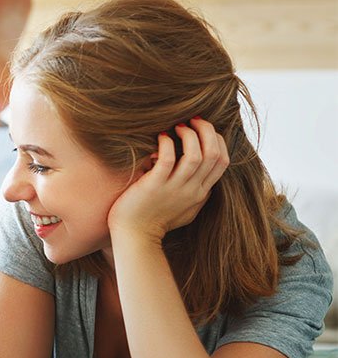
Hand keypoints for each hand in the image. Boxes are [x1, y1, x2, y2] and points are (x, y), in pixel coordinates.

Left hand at [107, 117, 229, 242]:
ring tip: (177, 126)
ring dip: (189, 135)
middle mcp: (192, 190)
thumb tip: (204, 182)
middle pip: (214, 154)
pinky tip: (160, 138)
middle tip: (193, 120)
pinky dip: (167, 143)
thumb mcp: (186, 210)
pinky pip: (168, 159)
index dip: (218, 140)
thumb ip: (196, 195)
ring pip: (196, 155)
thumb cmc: (155, 222)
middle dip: (207, 131)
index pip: (222, 161)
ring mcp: (174, 188)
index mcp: (200, 193)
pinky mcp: (154, 186)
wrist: (135, 237)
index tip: (204, 130)